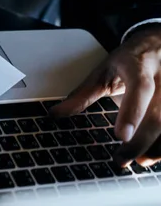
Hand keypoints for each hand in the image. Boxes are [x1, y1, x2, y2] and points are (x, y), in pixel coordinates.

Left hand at [52, 24, 160, 166]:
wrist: (158, 44)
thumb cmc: (129, 60)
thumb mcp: (103, 71)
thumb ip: (82, 94)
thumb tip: (54, 114)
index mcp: (139, 66)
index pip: (140, 88)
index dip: (132, 112)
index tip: (122, 136)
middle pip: (158, 114)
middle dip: (141, 141)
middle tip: (122, 159)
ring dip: (157, 147)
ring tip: (138, 160)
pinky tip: (152, 154)